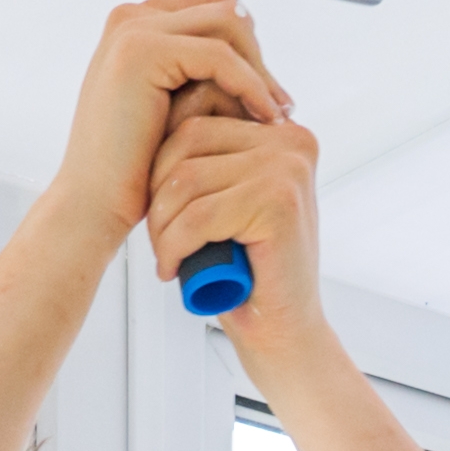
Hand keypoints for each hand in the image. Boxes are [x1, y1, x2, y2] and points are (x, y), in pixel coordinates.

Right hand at [45, 0, 287, 234]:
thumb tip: (261, 62)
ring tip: (275, 113)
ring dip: (259, 67)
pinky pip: (219, 55)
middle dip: (256, 51)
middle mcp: (130, 18)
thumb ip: (203, 75)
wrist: (95, 204)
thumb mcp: (175, 109)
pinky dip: (250, 84)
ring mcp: (132, 30)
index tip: (265, 85)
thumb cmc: (136, 168)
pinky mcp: (141, 52)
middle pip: (221, 2)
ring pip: (227, 22)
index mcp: (135, 26)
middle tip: (279, 102)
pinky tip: (265, 116)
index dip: (243, 35)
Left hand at [143, 94, 321, 325]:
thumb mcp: (228, 200)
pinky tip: (173, 268)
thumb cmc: (249, 272)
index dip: (161, 168)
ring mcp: (288, 169)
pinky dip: (174, 246)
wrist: (283, 332)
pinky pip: (197, 216)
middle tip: (160, 240)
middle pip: (188, 142)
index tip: (162, 213)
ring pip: (187, 180)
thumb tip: (161, 118)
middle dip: (158, 194)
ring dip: (162, 225)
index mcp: (281, 134)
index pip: (197, 122)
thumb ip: (212, 160)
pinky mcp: (279, 203)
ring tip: (167, 256)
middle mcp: (291, 142)